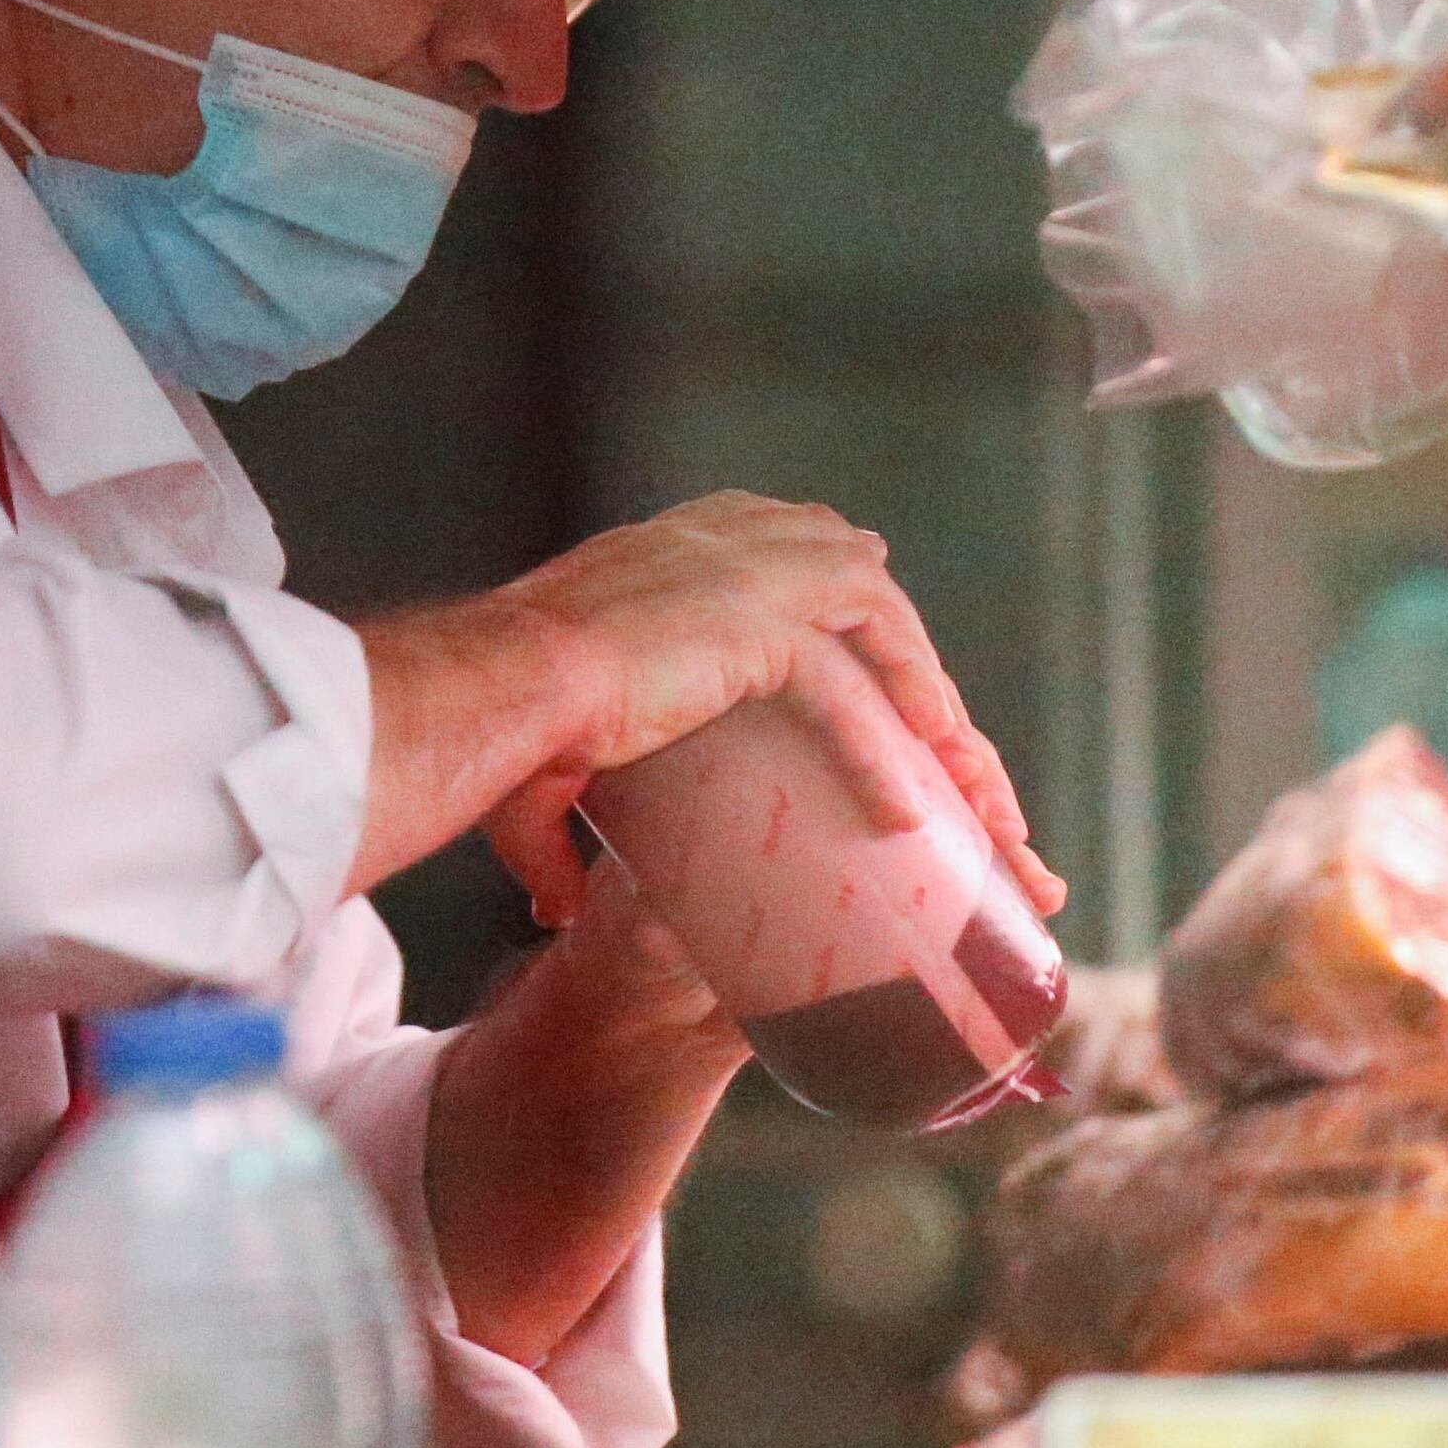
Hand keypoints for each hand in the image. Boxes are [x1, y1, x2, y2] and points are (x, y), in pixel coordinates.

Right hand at [491, 496, 1042, 918]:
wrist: (491, 692)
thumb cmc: (502, 725)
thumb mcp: (549, 756)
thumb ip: (562, 831)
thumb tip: (557, 907)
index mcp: (683, 549)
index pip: (802, 555)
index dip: (854, 617)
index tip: (893, 680)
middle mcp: (721, 541)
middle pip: (861, 585)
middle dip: (914, 666)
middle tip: (951, 751)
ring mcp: (744, 573)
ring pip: (879, 625)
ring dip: (926, 702)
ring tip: (956, 786)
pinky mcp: (753, 624)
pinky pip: (845, 689)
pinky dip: (879, 750)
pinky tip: (904, 811)